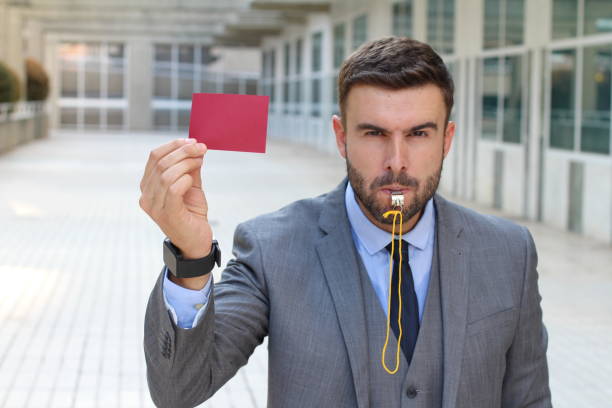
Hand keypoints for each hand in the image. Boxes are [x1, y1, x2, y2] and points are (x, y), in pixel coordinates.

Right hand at [139, 138, 212, 259]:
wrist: (196, 242)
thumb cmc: (191, 213)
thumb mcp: (191, 185)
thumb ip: (190, 168)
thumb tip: (194, 146)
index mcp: (148, 186)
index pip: (154, 157)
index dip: (173, 145)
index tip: (192, 141)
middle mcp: (146, 195)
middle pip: (160, 162)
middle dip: (183, 151)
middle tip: (201, 148)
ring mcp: (154, 206)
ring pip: (166, 174)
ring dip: (187, 163)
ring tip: (201, 161)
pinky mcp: (167, 214)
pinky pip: (173, 188)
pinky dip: (186, 179)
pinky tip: (194, 180)